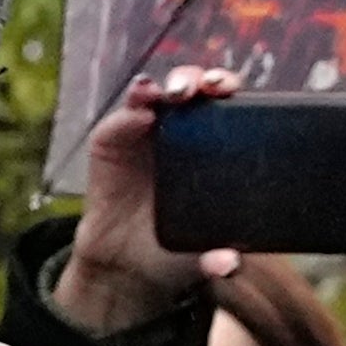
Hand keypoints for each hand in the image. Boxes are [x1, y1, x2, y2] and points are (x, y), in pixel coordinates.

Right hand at [42, 63, 244, 337]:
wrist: (125, 266)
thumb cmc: (174, 249)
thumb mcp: (202, 253)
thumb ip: (218, 258)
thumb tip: (230, 265)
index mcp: (210, 145)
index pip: (227, 105)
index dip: (232, 92)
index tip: (234, 93)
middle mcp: (178, 129)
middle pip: (194, 89)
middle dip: (203, 79)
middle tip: (210, 88)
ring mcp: (142, 131)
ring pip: (156, 93)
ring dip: (167, 84)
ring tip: (175, 92)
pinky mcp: (111, 141)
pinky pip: (120, 120)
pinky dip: (130, 113)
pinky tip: (140, 112)